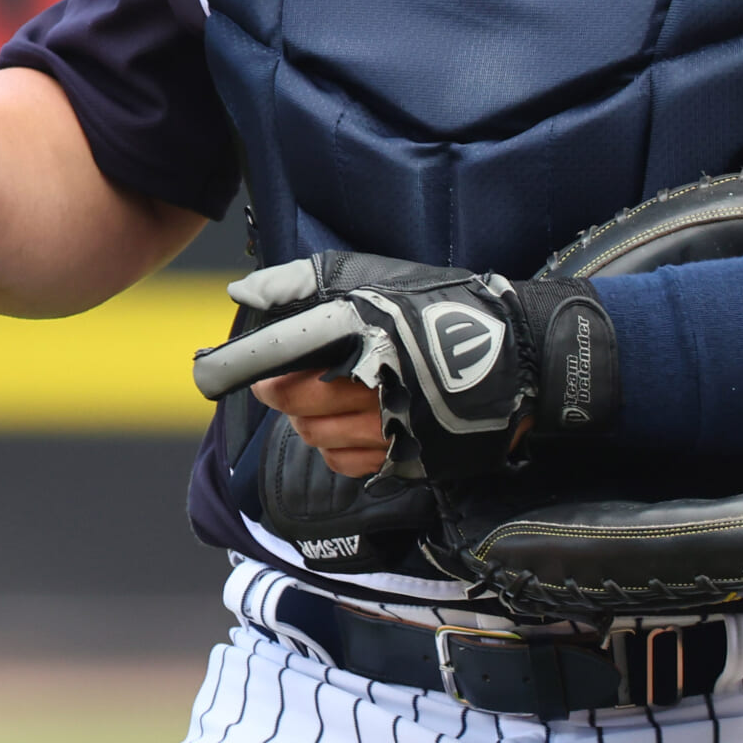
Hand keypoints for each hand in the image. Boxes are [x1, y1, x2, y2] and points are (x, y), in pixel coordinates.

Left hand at [193, 253, 618, 482]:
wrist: (522, 357)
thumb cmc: (447, 308)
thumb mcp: (378, 278)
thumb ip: (307, 281)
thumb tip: (243, 290)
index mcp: (362, 335)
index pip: (286, 357)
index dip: (251, 367)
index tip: (221, 372)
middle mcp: (372, 383)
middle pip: (297, 401)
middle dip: (282, 392)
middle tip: (281, 381)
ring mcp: (391, 426)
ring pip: (318, 436)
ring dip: (309, 422)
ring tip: (320, 403)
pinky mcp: (409, 457)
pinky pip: (348, 463)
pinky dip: (336, 451)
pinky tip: (345, 430)